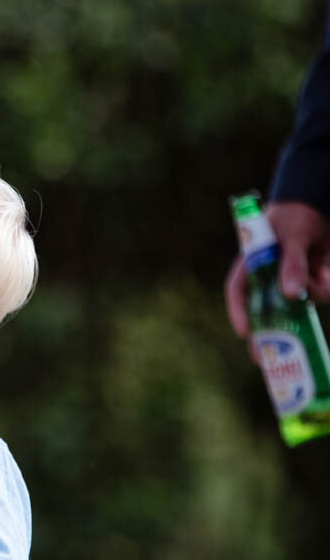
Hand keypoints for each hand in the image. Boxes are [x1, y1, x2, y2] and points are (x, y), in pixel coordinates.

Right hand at [225, 200, 329, 338]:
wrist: (322, 201)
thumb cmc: (298, 214)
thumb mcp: (294, 237)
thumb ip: (292, 264)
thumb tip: (292, 295)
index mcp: (252, 263)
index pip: (238, 293)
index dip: (239, 314)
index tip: (246, 333)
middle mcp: (268, 276)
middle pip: (261, 312)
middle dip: (265, 335)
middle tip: (265, 358)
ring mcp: (290, 279)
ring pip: (294, 306)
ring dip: (309, 303)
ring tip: (322, 281)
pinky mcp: (311, 279)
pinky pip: (317, 295)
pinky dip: (325, 290)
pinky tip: (328, 277)